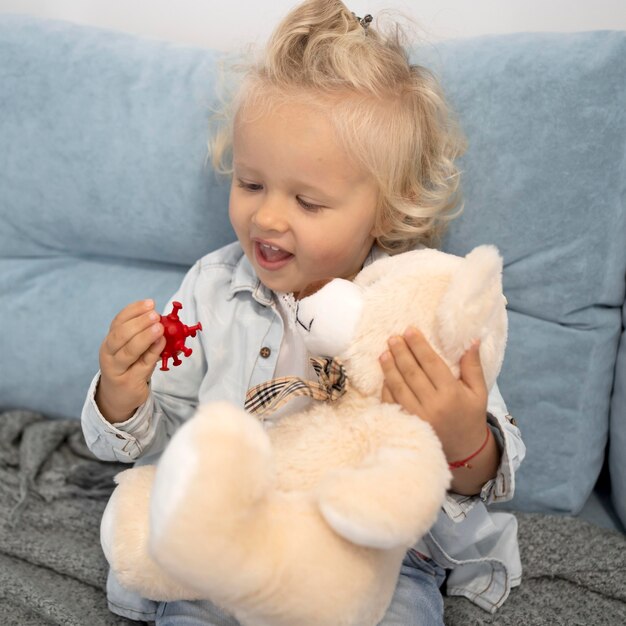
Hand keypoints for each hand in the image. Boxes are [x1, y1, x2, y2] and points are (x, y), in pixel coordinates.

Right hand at [96, 299, 165, 422]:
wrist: (118, 396)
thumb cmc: (128, 367)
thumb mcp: (131, 349)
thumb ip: (142, 335)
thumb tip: (164, 320)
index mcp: (109, 341)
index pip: (118, 321)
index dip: (134, 310)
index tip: (150, 303)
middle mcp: (109, 354)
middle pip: (120, 335)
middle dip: (139, 323)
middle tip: (155, 315)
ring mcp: (117, 370)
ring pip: (129, 351)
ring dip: (145, 337)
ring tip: (159, 328)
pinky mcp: (129, 382)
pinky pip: (142, 366)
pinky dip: (153, 353)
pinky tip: (161, 344)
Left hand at [379, 327, 487, 462]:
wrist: (463, 450)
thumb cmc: (470, 416)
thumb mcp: (478, 392)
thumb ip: (473, 366)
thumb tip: (473, 340)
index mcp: (452, 395)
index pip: (431, 364)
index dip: (419, 346)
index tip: (409, 330)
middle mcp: (433, 405)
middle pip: (412, 373)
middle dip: (401, 352)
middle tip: (393, 338)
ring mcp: (417, 416)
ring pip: (399, 387)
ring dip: (389, 368)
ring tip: (384, 352)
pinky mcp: (406, 424)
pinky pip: (392, 402)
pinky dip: (386, 387)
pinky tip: (384, 375)